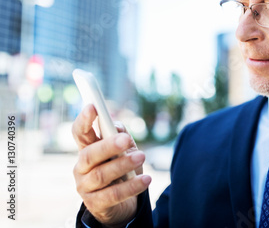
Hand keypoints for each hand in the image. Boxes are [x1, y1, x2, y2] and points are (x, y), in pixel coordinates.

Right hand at [72, 105, 150, 226]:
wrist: (123, 204)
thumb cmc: (122, 170)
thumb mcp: (123, 150)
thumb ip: (119, 136)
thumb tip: (116, 127)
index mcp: (87, 149)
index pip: (80, 133)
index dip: (84, 120)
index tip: (93, 106)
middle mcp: (81, 167)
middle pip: (90, 154)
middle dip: (108, 145)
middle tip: (126, 139)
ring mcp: (86, 187)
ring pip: (101, 175)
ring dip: (123, 164)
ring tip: (142, 156)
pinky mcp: (96, 204)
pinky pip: (114, 195)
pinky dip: (132, 187)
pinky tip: (147, 179)